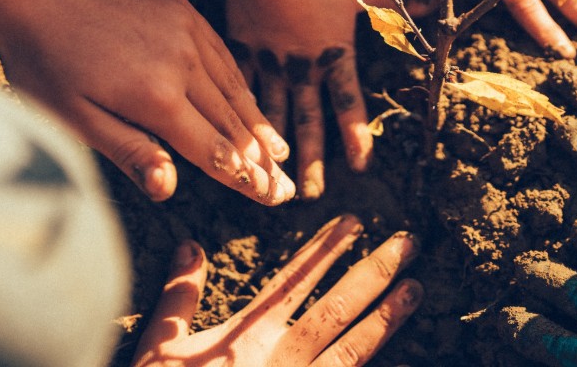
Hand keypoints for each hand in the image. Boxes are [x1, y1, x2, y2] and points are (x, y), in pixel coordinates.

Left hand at [0, 0, 293, 203]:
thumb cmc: (43, 58)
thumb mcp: (73, 116)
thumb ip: (129, 150)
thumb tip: (167, 188)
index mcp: (156, 96)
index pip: (213, 149)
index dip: (244, 178)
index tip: (271, 196)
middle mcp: (183, 62)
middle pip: (232, 123)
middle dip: (261, 160)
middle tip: (285, 186)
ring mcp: (187, 30)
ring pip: (234, 88)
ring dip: (258, 125)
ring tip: (279, 151)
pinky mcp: (184, 9)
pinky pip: (222, 54)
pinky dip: (239, 84)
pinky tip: (249, 101)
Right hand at [131, 215, 421, 366]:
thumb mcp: (160, 346)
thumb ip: (179, 297)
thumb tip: (190, 246)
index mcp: (249, 336)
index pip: (295, 281)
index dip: (325, 250)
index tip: (352, 223)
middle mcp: (281, 359)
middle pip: (337, 308)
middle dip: (374, 272)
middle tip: (407, 243)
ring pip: (352, 350)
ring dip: (387, 318)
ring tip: (416, 289)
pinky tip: (406, 363)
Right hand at [222, 0, 379, 199]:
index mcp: (334, 58)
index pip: (350, 105)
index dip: (357, 137)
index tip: (361, 167)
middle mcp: (303, 71)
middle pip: (309, 123)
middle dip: (310, 161)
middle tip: (309, 196)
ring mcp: (270, 66)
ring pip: (273, 116)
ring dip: (273, 150)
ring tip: (267, 179)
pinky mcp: (242, 54)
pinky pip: (240, 91)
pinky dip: (237, 115)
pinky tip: (233, 139)